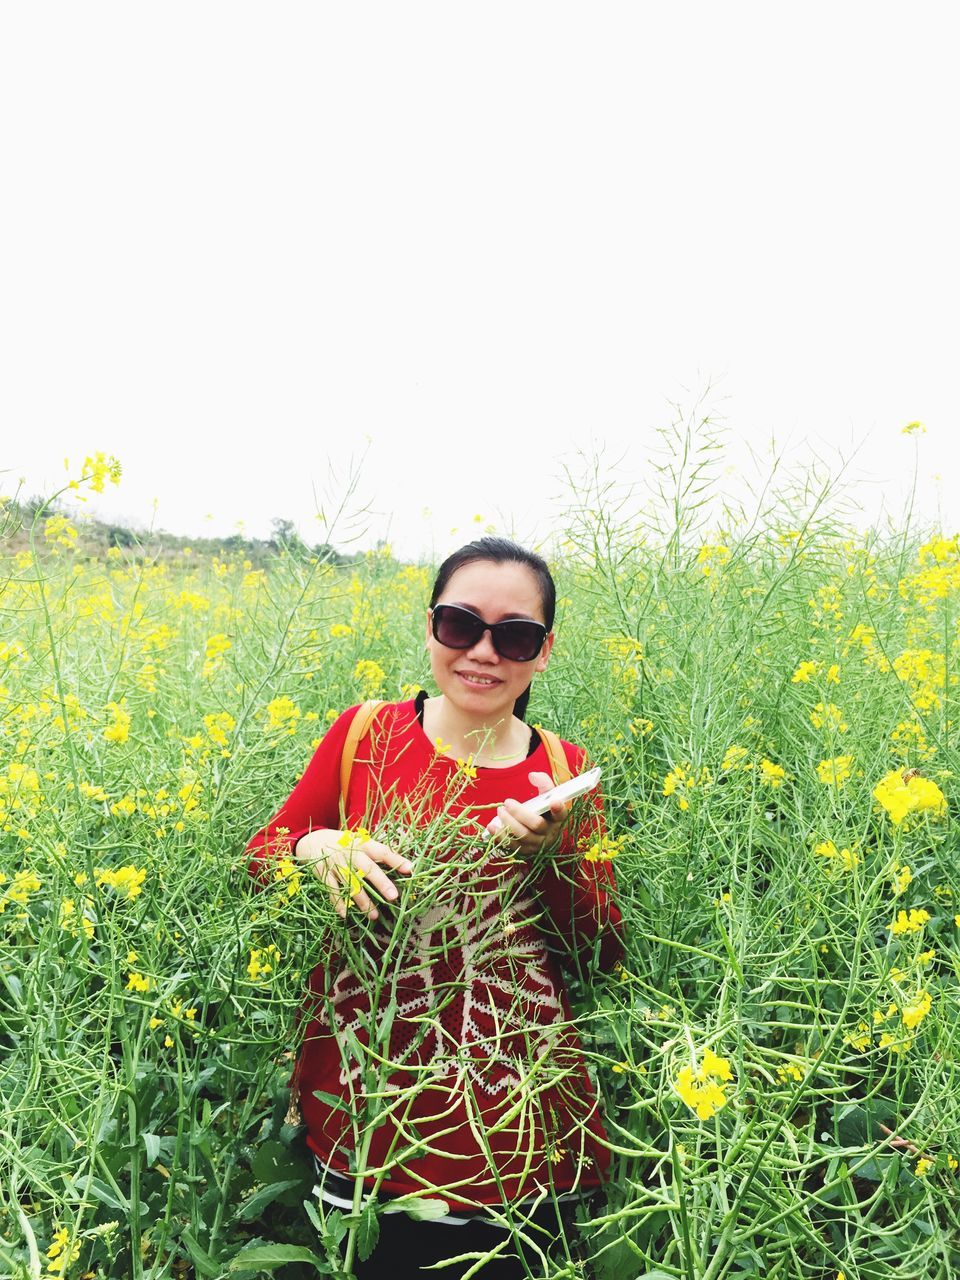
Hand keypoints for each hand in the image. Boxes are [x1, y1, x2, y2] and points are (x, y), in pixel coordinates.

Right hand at [294, 828, 412, 920]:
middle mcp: (350, 853)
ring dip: (363, 902)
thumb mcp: (361, 842)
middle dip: (381, 883)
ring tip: (374, 916)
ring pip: (352, 884)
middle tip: (393, 897)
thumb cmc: (345, 844)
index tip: (410, 869)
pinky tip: (346, 914)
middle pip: (367, 869)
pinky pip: (332, 891)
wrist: (314, 841)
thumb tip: (403, 865)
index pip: (382, 851)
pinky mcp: (324, 874)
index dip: (396, 859)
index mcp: (363, 844)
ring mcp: (337, 864)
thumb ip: (378, 853)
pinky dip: (339, 903)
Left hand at [490, 771, 571, 856]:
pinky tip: (492, 826)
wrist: (538, 831)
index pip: (561, 814)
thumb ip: (542, 783)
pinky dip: (500, 836)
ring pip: (523, 836)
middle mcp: (549, 833)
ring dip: (508, 823)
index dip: (558, 809)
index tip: (554, 801)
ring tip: (500, 811)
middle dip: (520, 813)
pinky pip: (512, 845)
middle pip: (536, 824)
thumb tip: (532, 775)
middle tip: (507, 802)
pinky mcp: (525, 850)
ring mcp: (537, 844)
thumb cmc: (542, 810)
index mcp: (557, 818)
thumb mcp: (546, 796)